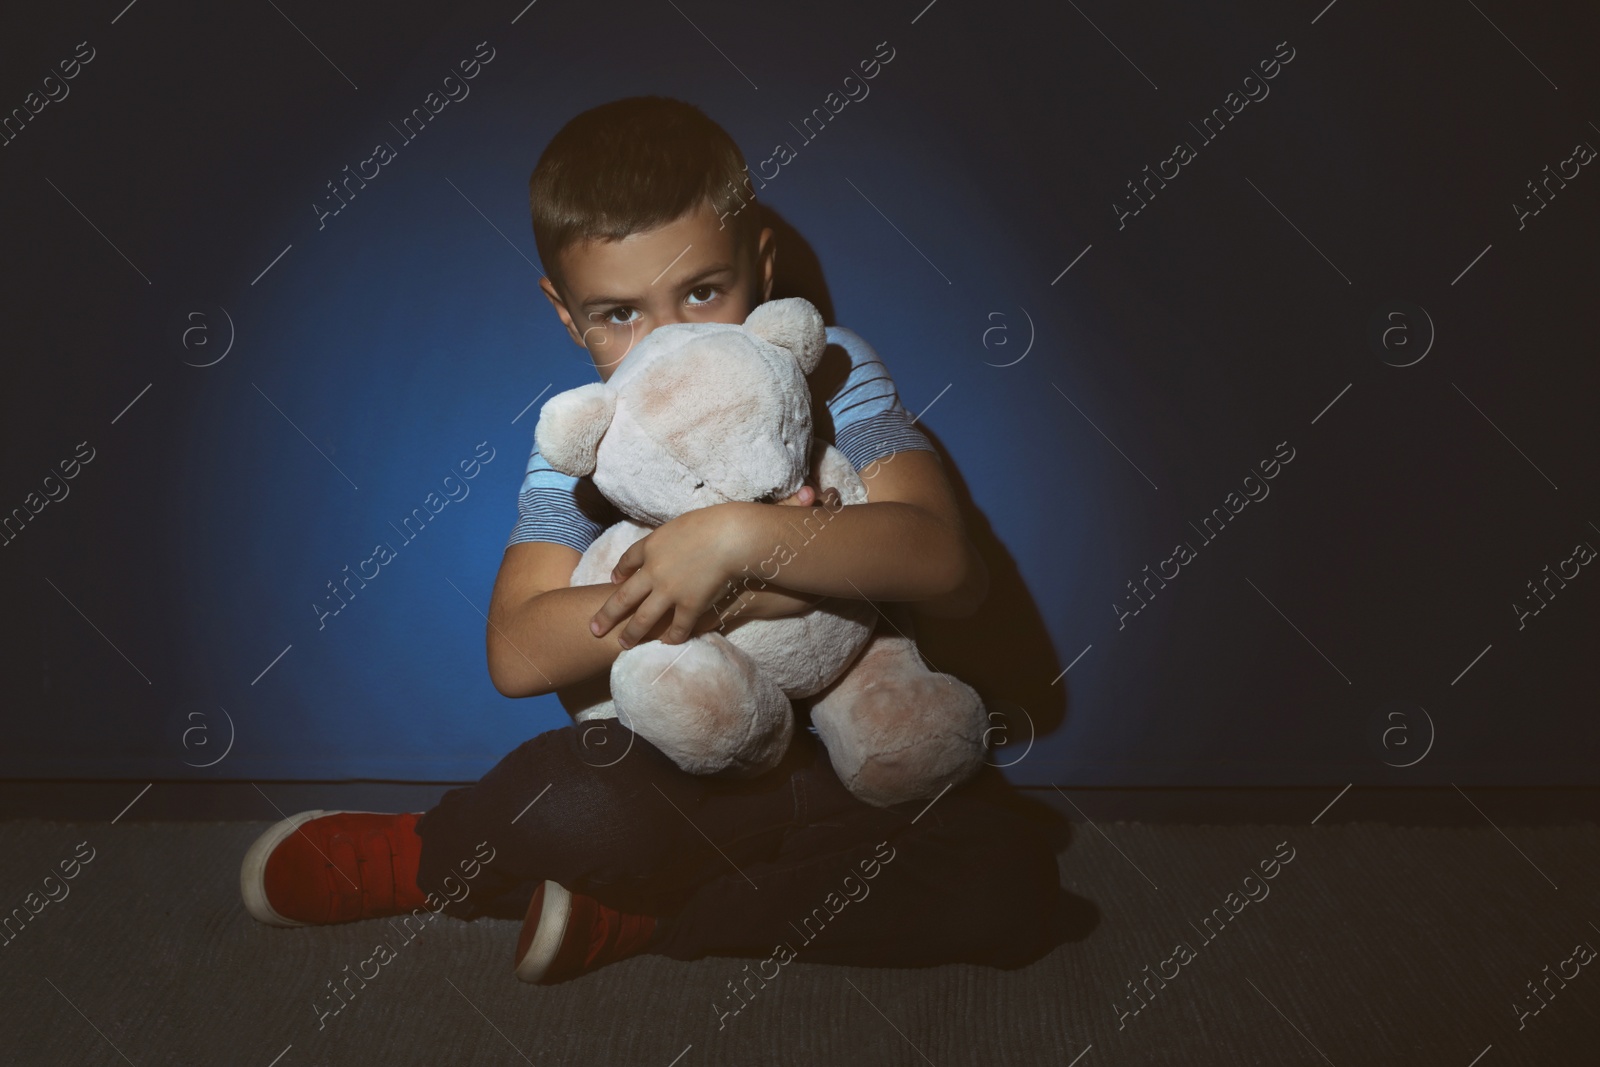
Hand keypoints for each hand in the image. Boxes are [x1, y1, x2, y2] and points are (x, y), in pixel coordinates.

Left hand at [591, 479, 840, 647]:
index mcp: (650, 546)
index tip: (613, 580)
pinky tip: (666, 643)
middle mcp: (653, 572)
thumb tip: (668, 540)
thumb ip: (669, 536)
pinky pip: (678, 627)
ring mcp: (669, 591)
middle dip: (607, 615)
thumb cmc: (711, 523)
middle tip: (594, 628)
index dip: (619, 572)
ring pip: (644, 618)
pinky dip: (671, 637)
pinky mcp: (690, 605)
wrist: (730, 536)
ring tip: (623, 644)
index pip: (627, 561)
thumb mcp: (680, 523)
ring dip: (631, 633)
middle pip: (623, 597)